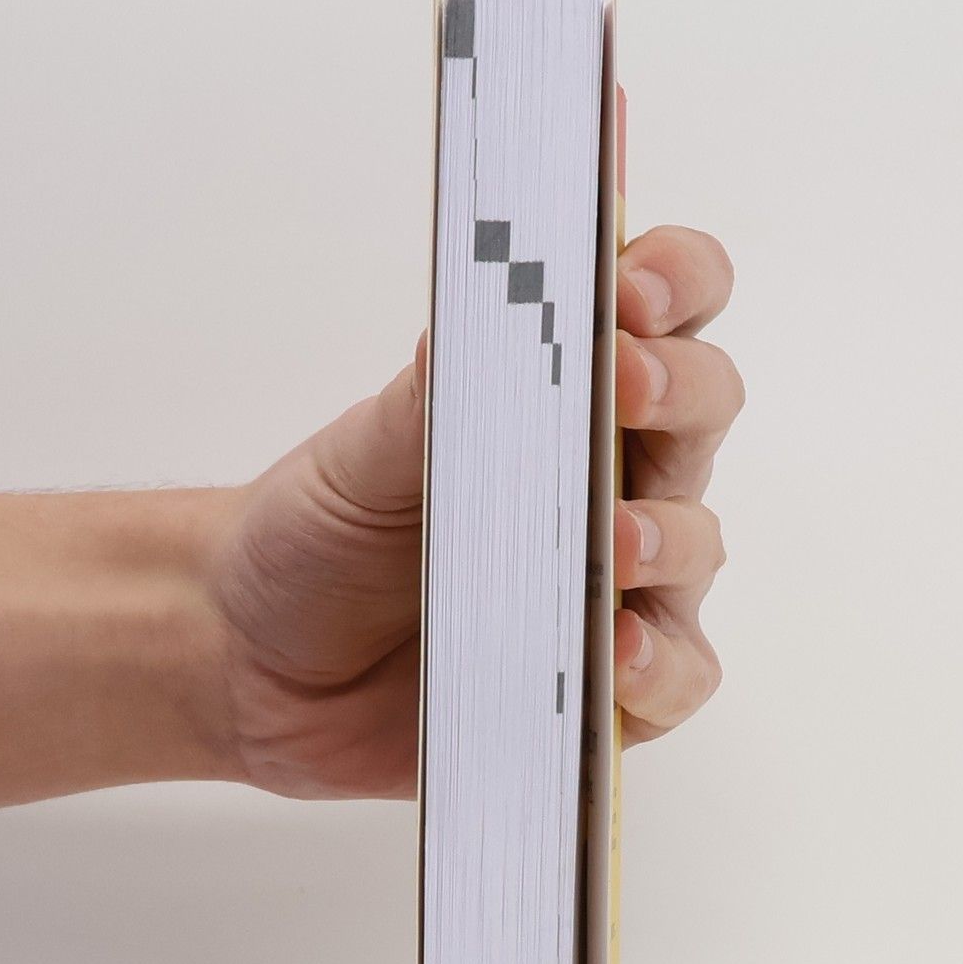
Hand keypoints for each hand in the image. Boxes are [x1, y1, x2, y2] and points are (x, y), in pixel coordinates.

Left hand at [210, 225, 740, 797]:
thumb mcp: (355, 457)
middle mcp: (612, 478)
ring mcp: (617, 583)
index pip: (662, 306)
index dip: (672, 277)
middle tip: (625, 384)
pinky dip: (659, 666)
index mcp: (564, 393)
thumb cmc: (321, 535)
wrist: (259, 660)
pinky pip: (674, 676)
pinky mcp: (604, 686)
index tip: (627, 284)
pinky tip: (615, 656)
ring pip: (695, 544)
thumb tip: (477, 319)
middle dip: (679, 386)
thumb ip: (427, 398)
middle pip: (703, 407)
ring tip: (613, 544)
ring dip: (667, 536)